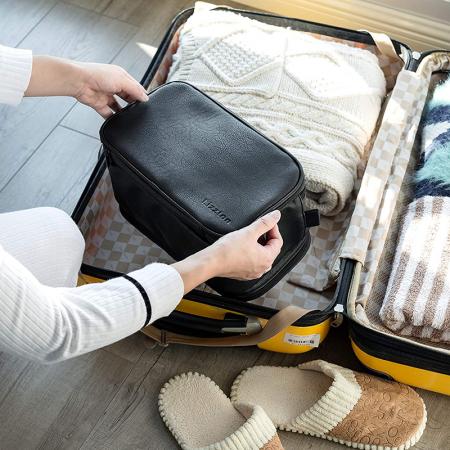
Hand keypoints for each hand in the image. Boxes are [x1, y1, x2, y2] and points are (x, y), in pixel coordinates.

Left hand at [25, 56, 147, 117]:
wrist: (78, 81)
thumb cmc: (97, 75)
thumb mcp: (122, 80)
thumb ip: (135, 90)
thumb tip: (145, 98)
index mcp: (120, 76)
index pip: (134, 87)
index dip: (141, 94)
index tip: (147, 103)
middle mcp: (113, 85)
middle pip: (128, 97)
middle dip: (133, 103)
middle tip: (139, 110)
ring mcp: (106, 95)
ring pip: (119, 106)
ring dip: (123, 111)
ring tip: (129, 116)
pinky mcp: (99, 104)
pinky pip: (108, 114)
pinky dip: (112, 118)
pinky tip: (118, 121)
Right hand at [209, 210, 282, 279]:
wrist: (212, 262)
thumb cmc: (228, 250)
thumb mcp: (249, 232)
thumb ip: (265, 222)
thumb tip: (275, 216)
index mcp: (267, 259)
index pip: (278, 241)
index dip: (274, 229)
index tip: (268, 222)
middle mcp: (262, 269)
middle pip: (271, 249)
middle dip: (267, 237)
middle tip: (259, 228)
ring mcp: (253, 273)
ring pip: (262, 256)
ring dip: (259, 246)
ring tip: (251, 237)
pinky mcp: (243, 274)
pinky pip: (253, 262)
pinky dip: (251, 254)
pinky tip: (243, 248)